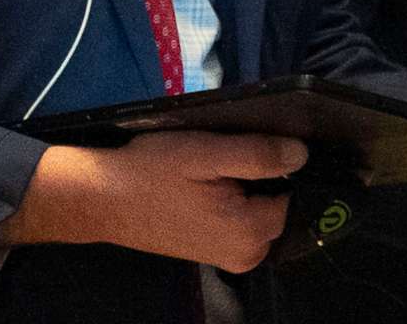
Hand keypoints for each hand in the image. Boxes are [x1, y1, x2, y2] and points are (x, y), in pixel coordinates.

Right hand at [1, 131, 305, 272]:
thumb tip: (302, 154)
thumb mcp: (207, 153)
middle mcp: (246, 255)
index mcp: (250, 233)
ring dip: (245, 188)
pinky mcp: (212, 252)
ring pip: (259, 213)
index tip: (250, 147)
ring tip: (210, 168)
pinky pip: (239, 222)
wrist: (104, 199)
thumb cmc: (153, 172)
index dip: (278, 165)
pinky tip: (203, 184)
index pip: (294, 193)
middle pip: (278, 205)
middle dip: (261, 179)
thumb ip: (258, 155)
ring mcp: (228, 258)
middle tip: (222, 156)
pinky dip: (230, 201)